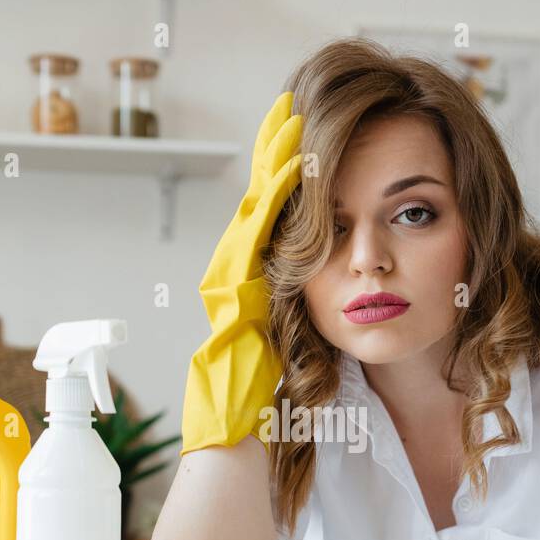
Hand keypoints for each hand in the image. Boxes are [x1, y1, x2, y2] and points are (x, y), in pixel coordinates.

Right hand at [181, 91, 304, 453]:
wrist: (230, 430)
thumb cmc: (255, 400)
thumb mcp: (276, 344)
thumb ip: (285, 312)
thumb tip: (310, 294)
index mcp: (244, 284)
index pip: (264, 218)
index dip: (278, 177)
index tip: (295, 140)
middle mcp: (231, 275)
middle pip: (256, 200)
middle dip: (272, 154)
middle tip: (288, 109)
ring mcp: (229, 278)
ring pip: (255, 207)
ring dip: (274, 162)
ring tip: (292, 121)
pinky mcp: (235, 288)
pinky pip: (260, 232)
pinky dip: (276, 198)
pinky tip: (294, 168)